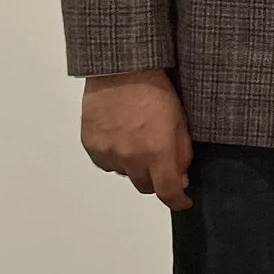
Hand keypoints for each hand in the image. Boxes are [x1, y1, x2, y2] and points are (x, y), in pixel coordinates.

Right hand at [81, 70, 193, 209]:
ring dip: (133, 166)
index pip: (167, 191)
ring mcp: (108, 153)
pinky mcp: (90, 145)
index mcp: (157, 152)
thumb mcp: (180, 122)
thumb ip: (182, 154)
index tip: (182, 201)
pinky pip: (105, 162)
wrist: (121, 71)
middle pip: (145, 186)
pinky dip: (114, 156)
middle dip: (155, 179)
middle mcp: (130, 157)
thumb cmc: (155, 90)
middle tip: (159, 161)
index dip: (177, 201)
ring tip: (137, 140)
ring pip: (124, 174)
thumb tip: (181, 178)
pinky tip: (121, 137)